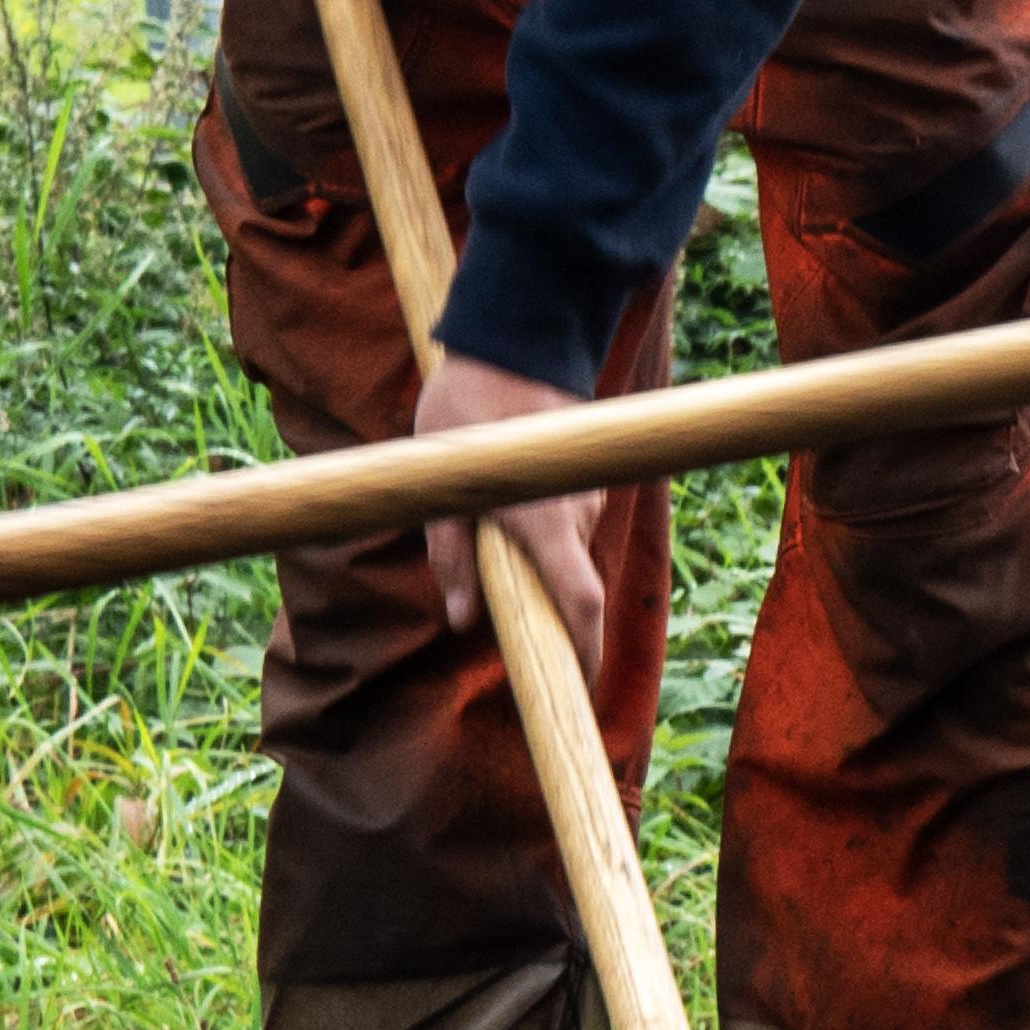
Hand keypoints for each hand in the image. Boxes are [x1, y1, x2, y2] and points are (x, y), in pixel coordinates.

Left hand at [414, 352, 607, 683]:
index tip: (580, 689)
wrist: (513, 340)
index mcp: (543, 523)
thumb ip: (453, 556)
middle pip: (569, 584)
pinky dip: (541, 529)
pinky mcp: (586, 481)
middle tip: (496, 594)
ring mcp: (587, 496)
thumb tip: (465, 619)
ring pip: (564, 552)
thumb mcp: (442, 487)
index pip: (580, 605)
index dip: (585, 654)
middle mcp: (577, 514)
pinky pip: (566, 523)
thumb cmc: (467, 412)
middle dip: (540, 603)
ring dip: (533, 557)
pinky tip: (507, 496)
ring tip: (486, 518)